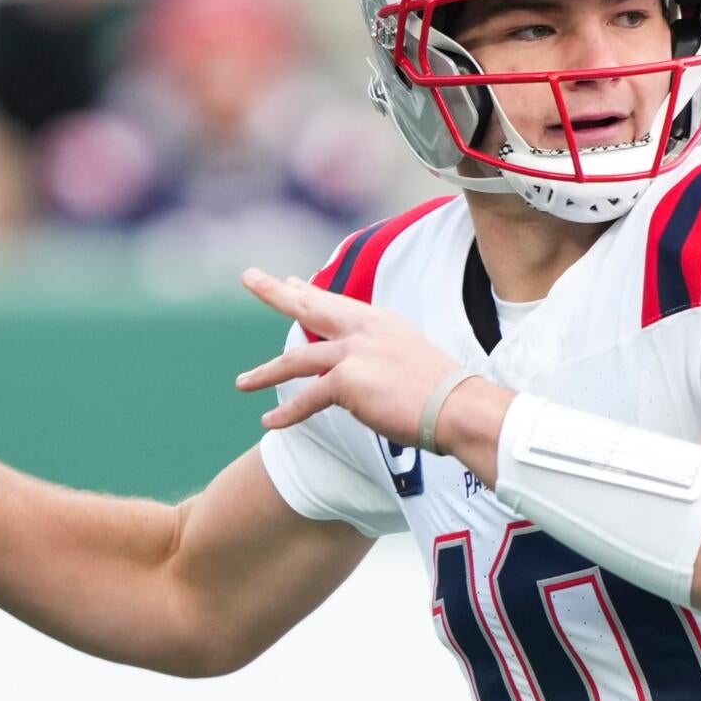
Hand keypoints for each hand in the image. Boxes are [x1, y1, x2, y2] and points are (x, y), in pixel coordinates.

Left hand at [235, 268, 499, 454]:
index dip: (310, 292)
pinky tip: (269, 423)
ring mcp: (354, 353)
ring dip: (266, 372)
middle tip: (250, 277)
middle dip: (276, 293)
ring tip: (241, 383)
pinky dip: (287, 413)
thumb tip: (367, 372)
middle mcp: (364, 329)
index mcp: (380, 321)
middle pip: (311, 307)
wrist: (459, 408)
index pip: (337, 303)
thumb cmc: (443, 394)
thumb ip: (383, 357)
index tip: (290, 281)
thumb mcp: (410, 359)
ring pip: (298, 359)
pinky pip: (308, 398)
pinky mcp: (348, 381)